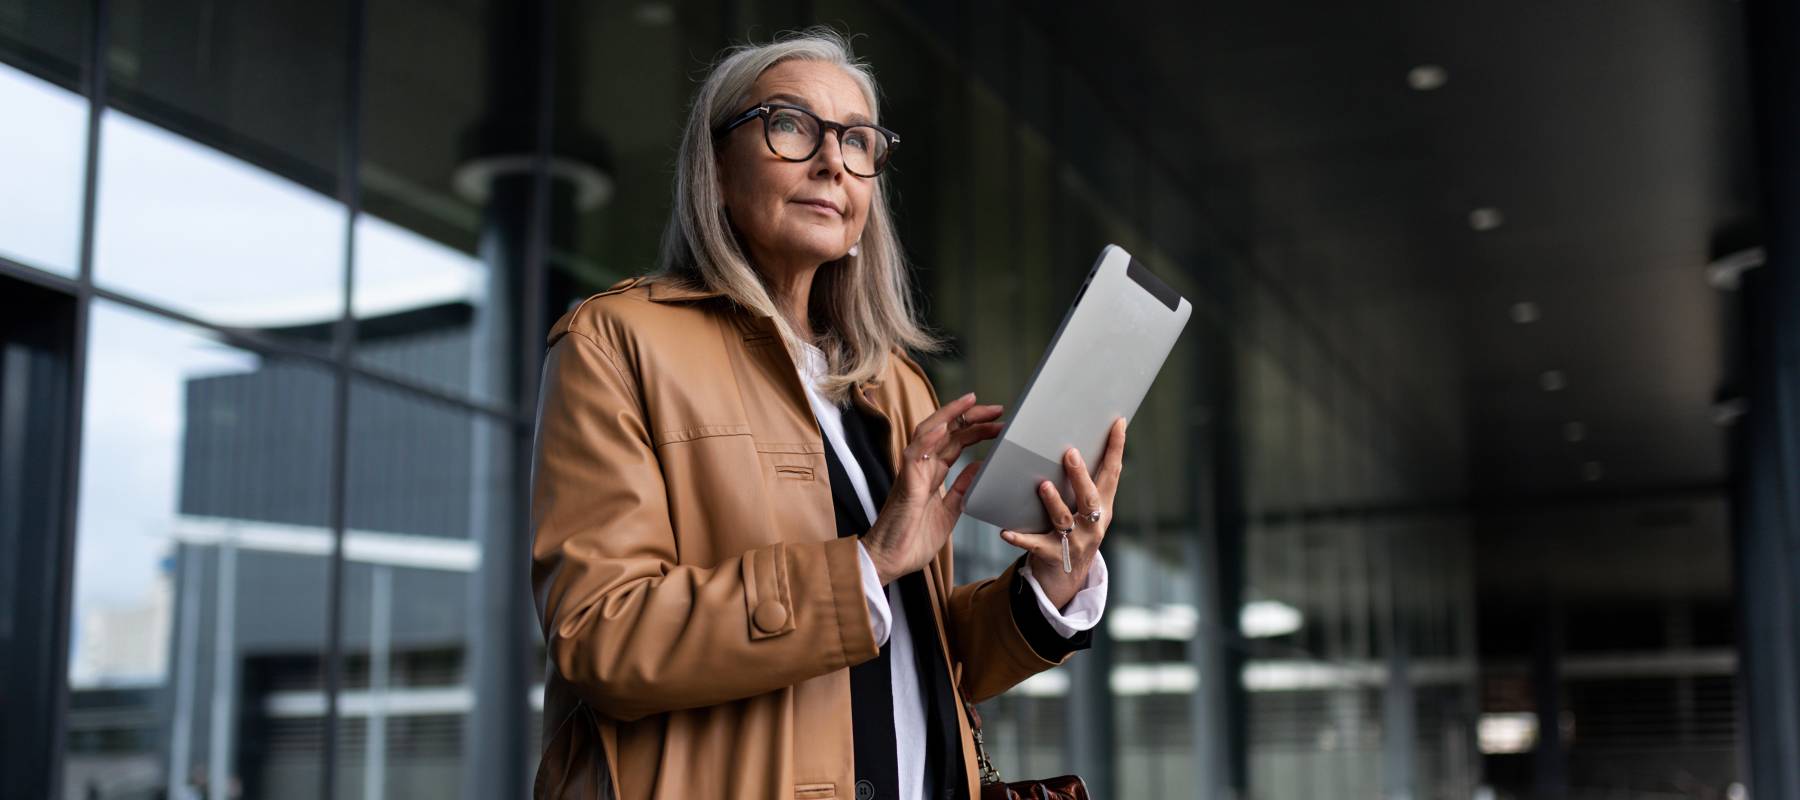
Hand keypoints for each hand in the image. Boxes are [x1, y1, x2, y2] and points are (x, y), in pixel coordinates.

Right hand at [860, 393, 1006, 584]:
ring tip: (972, 403)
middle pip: (946, 433)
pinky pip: (914, 455)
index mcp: (932, 475)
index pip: (954, 443)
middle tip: (998, 409)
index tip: (998, 422)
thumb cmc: (912, 540)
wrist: (890, 561)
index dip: (975, 430)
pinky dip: (928, 439)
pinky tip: (943, 426)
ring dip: (950, 417)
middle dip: (971, 418)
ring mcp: (911, 474)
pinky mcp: (905, 484)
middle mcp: (921, 469)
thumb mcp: (948, 512)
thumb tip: (979, 467)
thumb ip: (961, 489)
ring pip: (928, 434)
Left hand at [1000, 416, 1126, 607]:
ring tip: (1042, 485)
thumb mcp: (1086, 509)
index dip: (1116, 448)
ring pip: (1064, 520)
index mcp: (1103, 507)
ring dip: (1053, 502)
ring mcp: (1076, 542)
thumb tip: (1074, 441)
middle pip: (1090, 498)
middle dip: (1081, 476)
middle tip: (1069, 452)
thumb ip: (1085, 482)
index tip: (1118, 422)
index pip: (1112, 473)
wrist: (1068, 578)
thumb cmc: (1074, 531)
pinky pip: (1035, 546)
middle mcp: (1094, 524)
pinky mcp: (1054, 556)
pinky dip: (1021, 539)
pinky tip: (1005, 532)